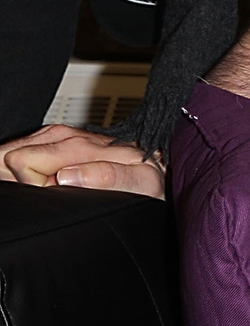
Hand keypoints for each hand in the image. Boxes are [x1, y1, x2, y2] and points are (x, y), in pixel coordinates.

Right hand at [0, 125, 164, 197]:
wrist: (159, 168)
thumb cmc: (149, 179)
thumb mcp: (141, 183)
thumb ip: (109, 177)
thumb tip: (66, 177)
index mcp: (78, 144)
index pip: (21, 160)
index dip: (36, 185)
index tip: (60, 191)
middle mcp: (64, 134)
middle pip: (11, 155)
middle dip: (27, 178)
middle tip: (60, 188)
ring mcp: (58, 136)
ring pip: (14, 155)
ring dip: (30, 175)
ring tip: (63, 184)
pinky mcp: (56, 141)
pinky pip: (25, 155)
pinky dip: (32, 171)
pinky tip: (59, 179)